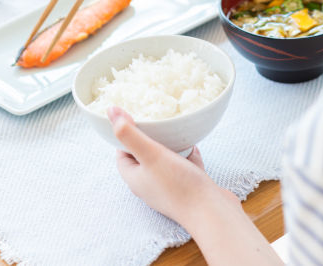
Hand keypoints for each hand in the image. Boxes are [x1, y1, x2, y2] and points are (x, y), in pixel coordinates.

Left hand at [107, 107, 237, 224]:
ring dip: (168, 146)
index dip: (124, 136)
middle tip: (153, 121)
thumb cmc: (178, 185)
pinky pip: (184, 168)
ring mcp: (170, 188)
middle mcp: (150, 185)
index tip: (131, 118)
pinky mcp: (189, 189)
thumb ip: (129, 133)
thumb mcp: (150, 153)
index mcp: (135, 179)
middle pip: (142, 157)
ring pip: (164, 162)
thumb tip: (110, 111)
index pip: (122, 154)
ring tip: (173, 129)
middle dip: (147, 139)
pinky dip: (187, 156)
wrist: (211, 212)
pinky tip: (193, 144)